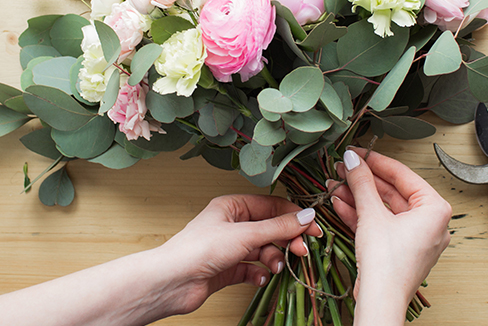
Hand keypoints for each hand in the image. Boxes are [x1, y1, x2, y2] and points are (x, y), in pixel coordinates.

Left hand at [154, 194, 323, 315]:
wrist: (173, 281)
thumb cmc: (200, 249)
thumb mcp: (245, 234)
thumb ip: (279, 227)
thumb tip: (306, 217)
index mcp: (232, 206)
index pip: (272, 206)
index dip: (294, 216)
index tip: (314, 229)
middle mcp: (231, 225)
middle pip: (270, 229)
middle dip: (287, 240)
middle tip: (301, 251)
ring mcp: (229, 248)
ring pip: (263, 250)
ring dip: (274, 258)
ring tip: (276, 267)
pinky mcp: (227, 269)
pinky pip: (252, 268)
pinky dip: (260, 273)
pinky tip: (261, 277)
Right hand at [329, 147, 451, 323]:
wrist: (380, 300)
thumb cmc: (388, 265)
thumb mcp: (371, 214)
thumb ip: (362, 182)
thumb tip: (354, 161)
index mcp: (435, 210)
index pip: (403, 175)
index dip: (377, 162)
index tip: (359, 153)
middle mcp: (430, 224)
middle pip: (392, 192)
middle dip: (364, 181)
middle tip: (345, 168)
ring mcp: (414, 238)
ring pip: (384, 209)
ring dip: (359, 197)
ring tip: (337, 185)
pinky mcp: (399, 250)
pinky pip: (381, 225)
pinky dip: (362, 214)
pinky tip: (341, 203)